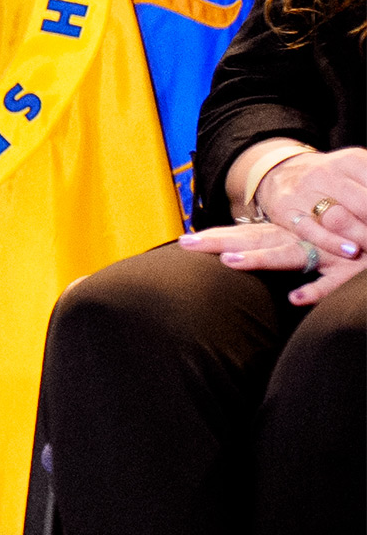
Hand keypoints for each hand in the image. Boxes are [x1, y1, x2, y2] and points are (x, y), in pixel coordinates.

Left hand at [177, 219, 361, 309]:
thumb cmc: (348, 243)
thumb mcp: (312, 246)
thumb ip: (283, 249)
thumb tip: (242, 254)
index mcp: (293, 235)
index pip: (249, 234)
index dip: (217, 236)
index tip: (184, 240)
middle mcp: (304, 240)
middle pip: (257, 239)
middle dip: (221, 241)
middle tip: (186, 243)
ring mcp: (327, 253)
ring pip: (290, 255)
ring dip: (261, 260)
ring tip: (229, 263)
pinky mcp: (352, 271)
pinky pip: (334, 283)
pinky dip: (316, 290)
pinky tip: (295, 300)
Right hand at [246, 144, 366, 274]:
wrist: (280, 171)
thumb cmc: (331, 178)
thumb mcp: (356, 168)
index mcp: (350, 161)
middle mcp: (325, 174)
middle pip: (362, 204)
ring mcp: (304, 193)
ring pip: (337, 218)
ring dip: (362, 236)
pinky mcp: (287, 211)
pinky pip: (311, 230)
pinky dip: (332, 243)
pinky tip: (350, 250)